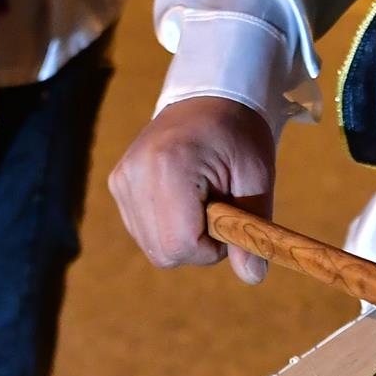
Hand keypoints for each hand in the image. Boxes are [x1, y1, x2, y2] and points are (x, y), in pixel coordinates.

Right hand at [109, 96, 277, 282]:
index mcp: (169, 166)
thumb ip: (252, 229)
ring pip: (152, 246)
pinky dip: (167, 226)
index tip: (228, 220)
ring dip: (182, 236)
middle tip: (217, 211)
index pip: (181, 244)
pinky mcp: (118, 184)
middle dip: (197, 245)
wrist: (210, 97)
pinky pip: (143, 231)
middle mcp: (135, 173)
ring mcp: (122, 179)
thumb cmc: (239, 135)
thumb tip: (253, 277)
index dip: (211, 248)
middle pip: (163, 252)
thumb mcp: (257, 177)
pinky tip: (182, 198)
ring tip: (200, 199)